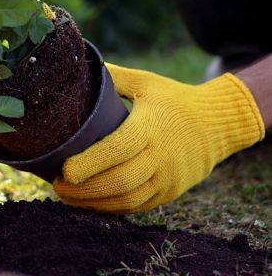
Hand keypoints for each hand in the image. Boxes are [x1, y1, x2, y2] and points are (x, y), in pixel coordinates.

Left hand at [53, 64, 264, 212]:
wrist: (218, 125)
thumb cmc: (173, 100)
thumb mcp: (146, 82)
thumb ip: (114, 77)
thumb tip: (78, 67)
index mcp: (151, 127)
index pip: (119, 149)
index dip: (90, 163)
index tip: (65, 171)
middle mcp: (161, 156)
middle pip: (120, 181)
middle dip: (85, 189)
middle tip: (57, 187)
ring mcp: (167, 178)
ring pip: (128, 199)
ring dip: (94, 203)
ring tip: (67, 197)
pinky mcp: (169, 192)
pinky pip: (137, 206)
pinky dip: (111, 208)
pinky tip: (90, 203)